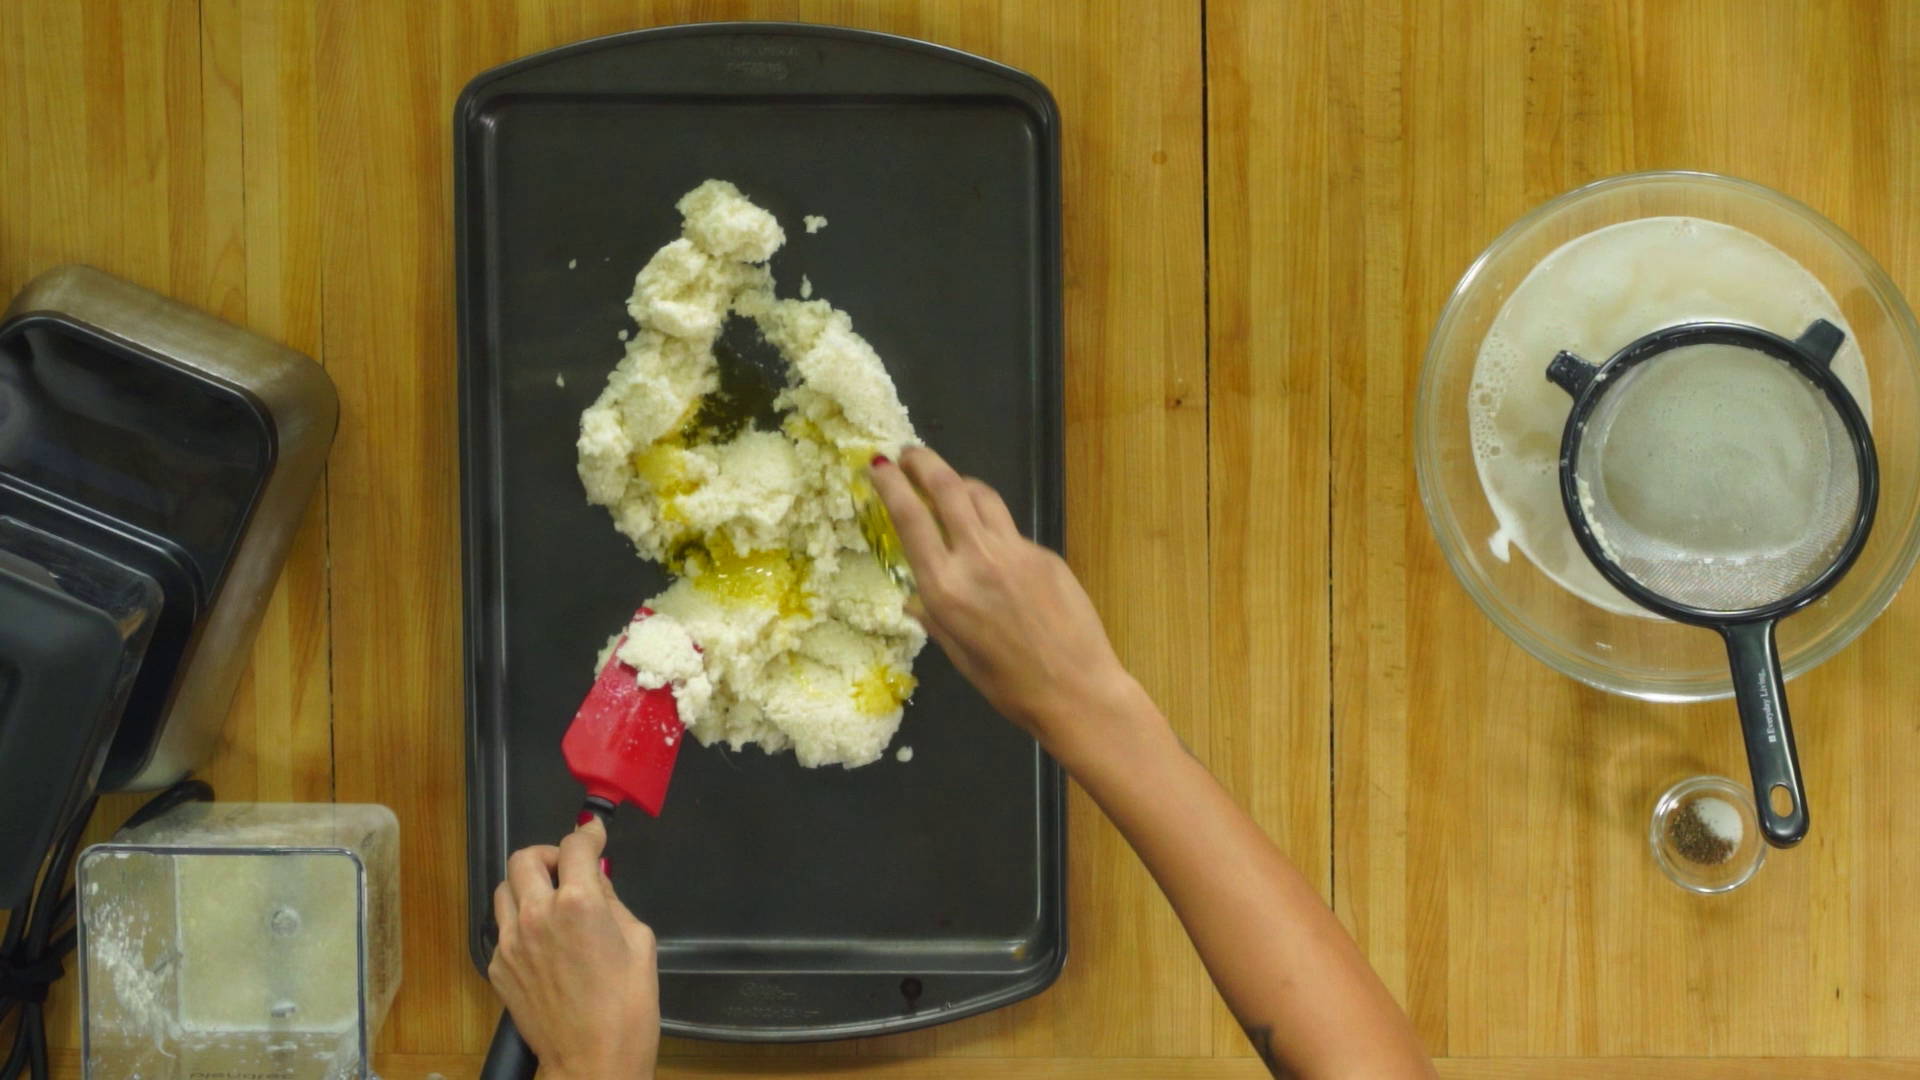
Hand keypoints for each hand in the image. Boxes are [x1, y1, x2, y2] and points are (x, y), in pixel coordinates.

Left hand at [489, 818, 658, 1079]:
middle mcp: (536, 916)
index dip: (588, 834)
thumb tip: (597, 881)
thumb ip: (613, 901)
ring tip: (550, 900)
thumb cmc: (629, 1006)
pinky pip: (503, 927)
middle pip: (525, 858)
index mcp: (578, 904)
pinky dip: (520, 921)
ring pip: (504, 888)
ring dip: (527, 884)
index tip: (594, 834)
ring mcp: (511, 942)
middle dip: (549, 855)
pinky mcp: (498, 967)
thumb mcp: (639, 941)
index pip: (574, 847)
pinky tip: (543, 940)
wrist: (593, 1060)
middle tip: (568, 868)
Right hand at [870, 446, 1142, 753]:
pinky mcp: (1045, 553)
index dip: (891, 484)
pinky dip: (994, 525)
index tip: (878, 465)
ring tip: (950, 484)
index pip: (910, 518)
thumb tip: (914, 599)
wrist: (1076, 690)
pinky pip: (1010, 529)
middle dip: (925, 462)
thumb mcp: (958, 655)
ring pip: (983, 495)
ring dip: (960, 482)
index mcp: (946, 587)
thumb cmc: (1008, 686)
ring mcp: (1015, 550)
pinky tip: (995, 547)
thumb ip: (934, 618)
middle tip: (911, 453)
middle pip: (947, 488)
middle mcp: (977, 558)